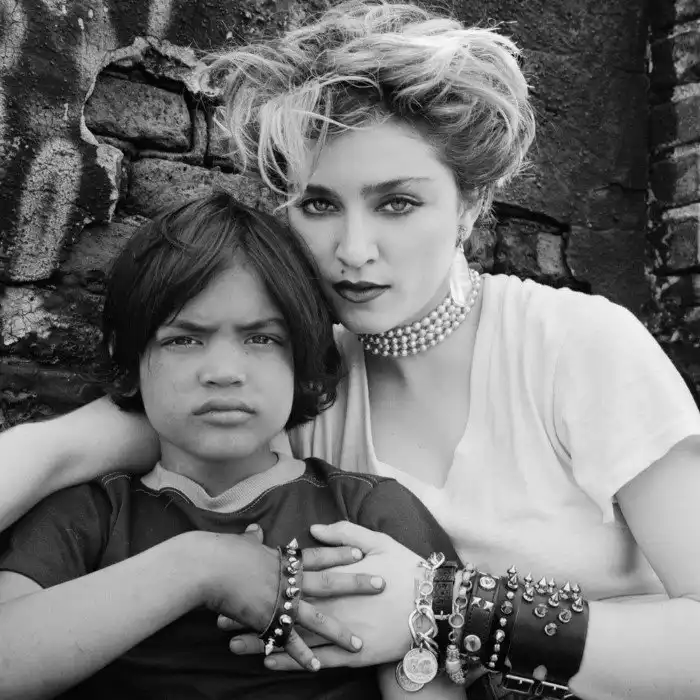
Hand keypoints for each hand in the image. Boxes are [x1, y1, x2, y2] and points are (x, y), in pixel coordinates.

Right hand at [198, 525, 383, 671]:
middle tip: (381, 584)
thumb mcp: (243, 541)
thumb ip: (254, 538)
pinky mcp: (268, 622)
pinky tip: (318, 666)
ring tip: (358, 643)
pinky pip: (290, 642)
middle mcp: (289, 580)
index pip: (319, 555)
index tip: (361, 553)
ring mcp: (281, 602)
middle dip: (357, 584)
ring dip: (339, 631)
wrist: (208, 569)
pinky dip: (303, 655)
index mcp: (285, 559)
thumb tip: (255, 530)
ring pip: (317, 618)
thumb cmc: (224, 551)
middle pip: (330, 582)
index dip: (341, 553)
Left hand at [227, 522, 421, 670]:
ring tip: (234, 645)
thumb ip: (344, 532)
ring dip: (263, 641)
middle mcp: (334, 605)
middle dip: (252, 615)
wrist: (435, 606)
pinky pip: (317, 659)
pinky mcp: (354, 655)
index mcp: (337, 576)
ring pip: (294, 637)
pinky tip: (271, 662)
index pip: (291, 580)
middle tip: (222, 618)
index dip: (262, 583)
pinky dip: (293, 660)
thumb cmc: (406, 569)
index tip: (236, 585)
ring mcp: (343, 632)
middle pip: (285, 610)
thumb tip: (314, 528)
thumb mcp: (378, 541)